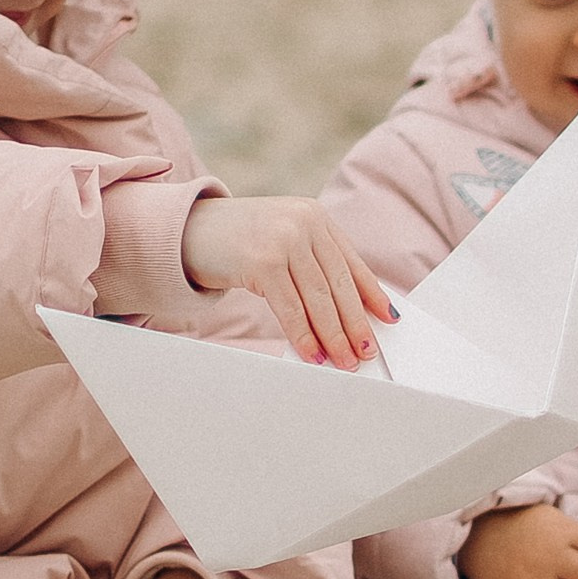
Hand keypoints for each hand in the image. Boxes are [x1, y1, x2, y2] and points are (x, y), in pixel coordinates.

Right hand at [180, 194, 393, 368]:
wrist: (189, 229)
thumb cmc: (238, 243)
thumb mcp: (282, 241)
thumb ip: (311, 263)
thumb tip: (346, 312)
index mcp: (315, 217)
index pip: (350, 262)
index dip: (371, 294)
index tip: (388, 319)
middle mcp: (303, 223)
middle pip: (338, 284)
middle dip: (355, 324)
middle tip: (366, 352)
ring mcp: (282, 240)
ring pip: (318, 299)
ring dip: (333, 336)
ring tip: (344, 361)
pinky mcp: (262, 261)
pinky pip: (290, 308)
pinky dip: (303, 335)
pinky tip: (312, 354)